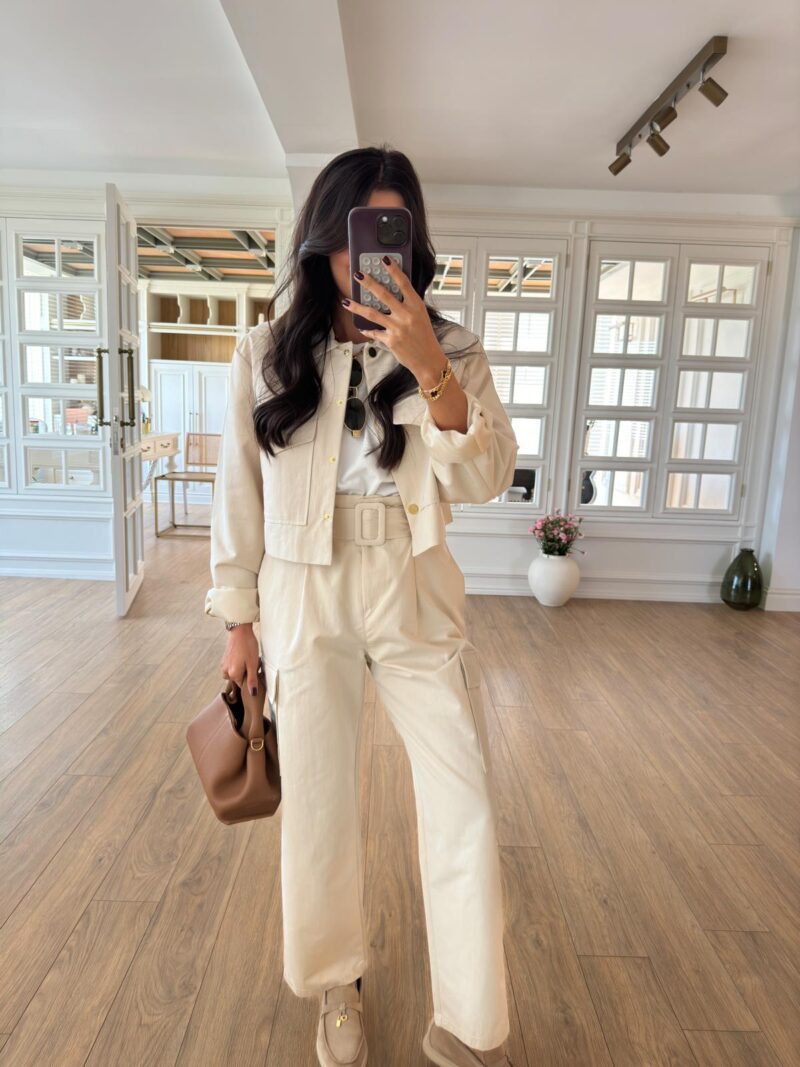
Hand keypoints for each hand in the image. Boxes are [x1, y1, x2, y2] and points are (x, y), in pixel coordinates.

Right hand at [220, 624, 260, 695]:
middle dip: (245, 674)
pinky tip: (242, 656)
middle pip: (238, 679)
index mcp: (233, 674)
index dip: (250, 679)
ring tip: (247, 659)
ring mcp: (224, 665)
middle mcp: (226, 671)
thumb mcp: (253, 664)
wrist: (240, 631)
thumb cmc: (248, 646)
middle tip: (252, 662)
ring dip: (241, 669)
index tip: (254, 669)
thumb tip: (252, 694)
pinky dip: (237, 665)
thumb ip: (252, 680)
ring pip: (234, 673)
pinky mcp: (224, 660)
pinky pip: (231, 668)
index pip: (242, 685)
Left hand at [343, 257, 447, 386]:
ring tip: (346, 301)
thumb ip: (407, 305)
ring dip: (357, 306)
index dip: (394, 270)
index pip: (404, 283)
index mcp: (417, 306)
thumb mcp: (421, 316)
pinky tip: (360, 327)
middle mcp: (407, 315)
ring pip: (372, 314)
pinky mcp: (390, 341)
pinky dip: (367, 330)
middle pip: (384, 295)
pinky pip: (374, 332)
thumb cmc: (424, 337)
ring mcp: (398, 328)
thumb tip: (391, 292)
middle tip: (358, 274)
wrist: (428, 360)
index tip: (384, 259)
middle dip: (369, 283)